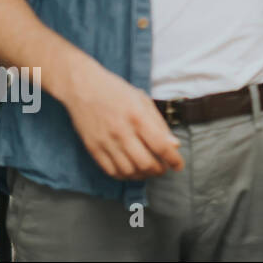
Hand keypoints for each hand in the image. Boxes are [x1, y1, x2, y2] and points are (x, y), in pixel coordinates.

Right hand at [60, 57, 184, 179]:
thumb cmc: (117, 91)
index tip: (179, 166)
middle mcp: (122, 132)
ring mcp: (105, 142)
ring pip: (128, 171)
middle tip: (164, 168)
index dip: (173, 160)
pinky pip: (110, 171)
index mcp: (138, 117)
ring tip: (149, 170)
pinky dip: (124, 176)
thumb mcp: (143, 101)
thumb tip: (174, 146)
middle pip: (145, 163)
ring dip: (143, 175)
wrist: (83, 87)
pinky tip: (131, 171)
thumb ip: (159, 124)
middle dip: (159, 170)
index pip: (160, 146)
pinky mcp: (93, 148)